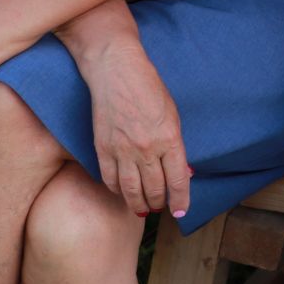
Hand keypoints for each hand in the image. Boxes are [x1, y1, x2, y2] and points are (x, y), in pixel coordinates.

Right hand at [71, 11, 190, 218]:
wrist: (117, 72)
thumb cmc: (149, 88)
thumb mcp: (172, 115)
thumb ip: (175, 145)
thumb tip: (180, 171)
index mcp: (170, 139)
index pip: (178, 180)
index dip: (181, 200)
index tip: (180, 211)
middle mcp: (147, 149)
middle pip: (155, 189)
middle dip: (158, 203)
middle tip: (159, 208)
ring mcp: (123, 150)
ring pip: (131, 190)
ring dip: (138, 204)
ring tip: (142, 210)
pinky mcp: (102, 148)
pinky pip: (109, 179)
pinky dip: (117, 191)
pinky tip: (122, 193)